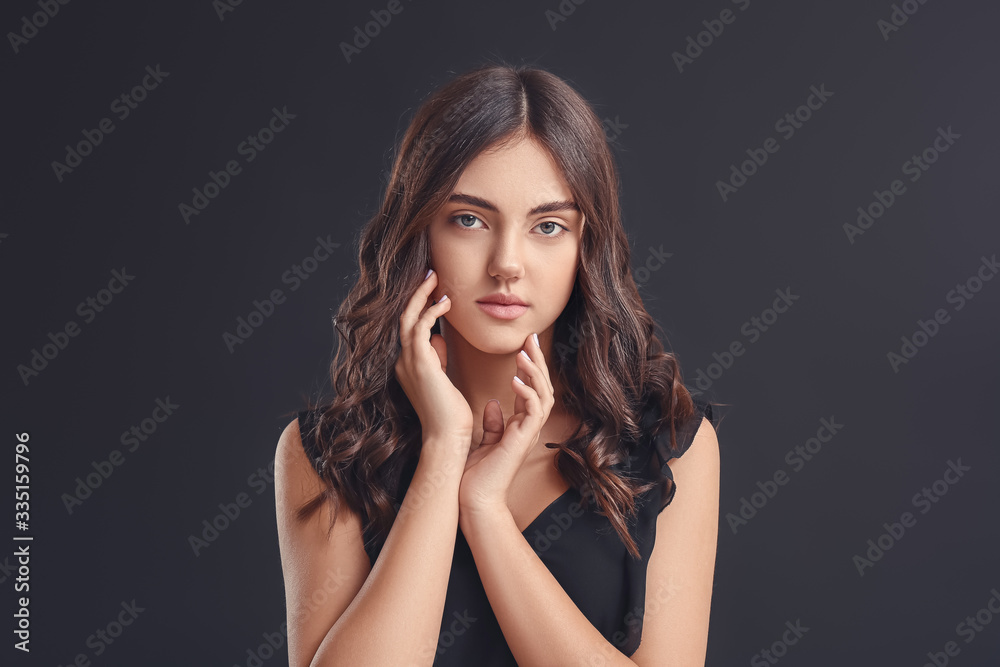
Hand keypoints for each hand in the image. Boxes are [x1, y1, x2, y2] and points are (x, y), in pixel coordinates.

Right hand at [394, 270, 473, 450]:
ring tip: (435, 279)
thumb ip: (437, 358)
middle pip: (404, 317)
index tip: (433, 289)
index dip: (419, 305)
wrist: (447, 438)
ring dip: (422, 296)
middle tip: (430, 273)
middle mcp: (403, 362)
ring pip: (408, 318)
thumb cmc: (451, 414)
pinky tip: (446, 303)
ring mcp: (408, 363)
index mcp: (408, 365)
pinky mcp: (418, 365)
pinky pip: (419, 329)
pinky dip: (431, 313)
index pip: (409, 327)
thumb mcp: (443, 379)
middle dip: (417, 294)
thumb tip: (438, 339)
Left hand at [459, 332, 555, 517]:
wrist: (473, 501)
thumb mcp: (483, 441)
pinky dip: (527, 393)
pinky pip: (533, 411)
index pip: (529, 388)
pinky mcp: (523, 440)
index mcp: (518, 425)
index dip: (528, 366)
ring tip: (524, 354)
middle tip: (531, 337)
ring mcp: (528, 433)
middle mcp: (527, 427)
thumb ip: (493, 423)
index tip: (522, 344)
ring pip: (544, 395)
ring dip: (535, 372)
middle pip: (542, 386)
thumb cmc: (475, 475)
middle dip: (537, 361)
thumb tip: (494, 403)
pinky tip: (516, 380)